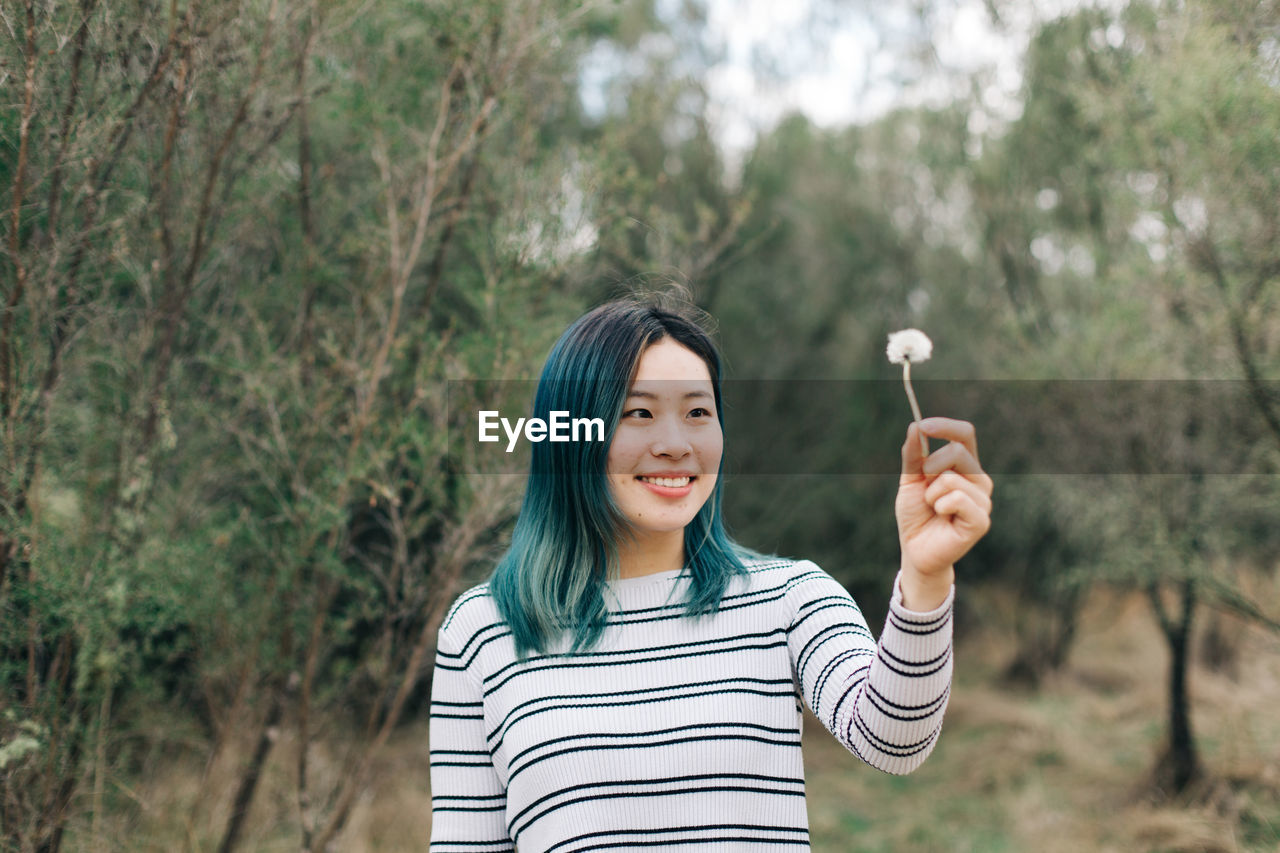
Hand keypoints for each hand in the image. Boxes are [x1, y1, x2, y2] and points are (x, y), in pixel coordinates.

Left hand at [895, 417, 992, 609]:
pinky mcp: (981, 520)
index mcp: (965, 466)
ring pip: (951, 478)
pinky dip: (940, 506)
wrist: (914, 549)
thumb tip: (915, 426)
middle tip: (925, 488)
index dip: (946, 426)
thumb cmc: (916, 514)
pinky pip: (957, 498)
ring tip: (934, 509)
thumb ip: (913, 455)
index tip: (923, 426)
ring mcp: (983, 500)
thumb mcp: (910, 480)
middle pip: (957, 451)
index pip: (965, 434)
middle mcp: (979, 480)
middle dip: (930, 467)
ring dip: (931, 494)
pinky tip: (941, 517)